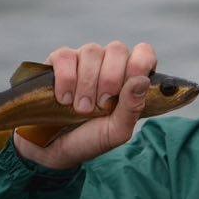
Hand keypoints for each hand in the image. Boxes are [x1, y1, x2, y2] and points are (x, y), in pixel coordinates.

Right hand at [13, 41, 156, 168]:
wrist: (54, 149)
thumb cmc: (91, 138)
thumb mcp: (117, 130)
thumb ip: (133, 106)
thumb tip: (142, 80)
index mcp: (129, 77)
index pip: (144, 52)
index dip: (138, 65)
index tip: (127, 88)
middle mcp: (109, 63)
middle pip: (117, 49)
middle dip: (109, 80)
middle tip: (101, 105)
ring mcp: (83, 60)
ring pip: (92, 51)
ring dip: (87, 84)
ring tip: (81, 108)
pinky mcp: (58, 61)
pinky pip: (65, 56)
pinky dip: (66, 79)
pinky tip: (64, 98)